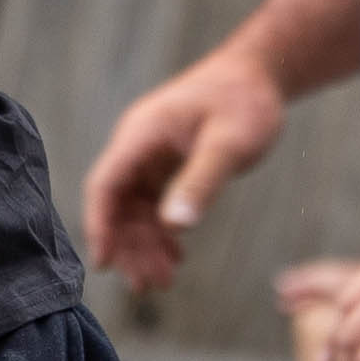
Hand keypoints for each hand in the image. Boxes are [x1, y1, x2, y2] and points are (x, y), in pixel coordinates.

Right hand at [83, 47, 286, 287]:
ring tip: (163, 281)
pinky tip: (175, 256)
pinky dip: (161, 232)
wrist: (260, 74)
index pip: (105, 185)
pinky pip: (154, 204)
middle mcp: (138, 146)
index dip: (100, 226)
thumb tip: (175, 226)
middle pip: (117, 204)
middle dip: (129, 247)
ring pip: (135, 209)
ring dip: (145, 245)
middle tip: (149, 286)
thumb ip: (201, 182)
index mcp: (141, 135)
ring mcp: (151, 155)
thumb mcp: (229, 144)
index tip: (104, 264)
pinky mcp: (167, 163)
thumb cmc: (245, 101)